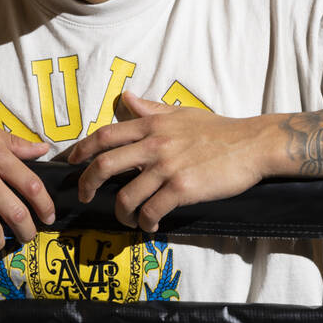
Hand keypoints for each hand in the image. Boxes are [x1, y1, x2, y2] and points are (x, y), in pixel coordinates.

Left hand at [66, 92, 270, 231]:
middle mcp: (154, 144)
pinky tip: (150, 224)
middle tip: (85, 196)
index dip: (82, 149)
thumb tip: (126, 97)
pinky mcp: (182, 189)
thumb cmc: (218, 129)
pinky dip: (146, 222)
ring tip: (127, 218)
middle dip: (87, 185)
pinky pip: (152, 210)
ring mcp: (167, 167)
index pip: (105, 135)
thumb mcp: (181, 112)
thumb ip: (150, 108)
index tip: (71, 162)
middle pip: (104, 165)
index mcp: (152, 124)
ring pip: (126, 196)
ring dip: (121, 213)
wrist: (252, 144)